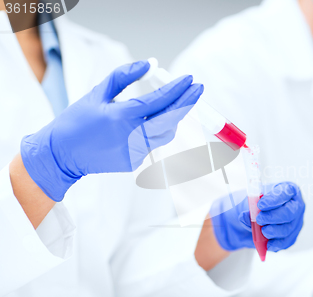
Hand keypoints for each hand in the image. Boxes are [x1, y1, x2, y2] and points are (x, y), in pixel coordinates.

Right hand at [21, 60, 202, 201]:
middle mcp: (132, 136)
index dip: (177, 89)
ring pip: (165, 133)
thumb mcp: (97, 93)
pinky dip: (153, 131)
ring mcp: (135, 152)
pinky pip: (152, 143)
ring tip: (172, 104)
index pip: (159, 101)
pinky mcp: (134, 162)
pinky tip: (141, 125)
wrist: (62, 155)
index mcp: (122, 117)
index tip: (189, 79)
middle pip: (171, 119)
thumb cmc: (77, 122)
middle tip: (197, 89)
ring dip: (172, 117)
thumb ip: (124, 76)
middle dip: (187, 103)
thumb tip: (149, 65)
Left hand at [210, 182, 304, 251]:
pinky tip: (268, 244)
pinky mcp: (293, 235)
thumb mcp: (252, 201)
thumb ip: (248, 208)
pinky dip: (277, 243)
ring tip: (263, 231)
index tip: (260, 205)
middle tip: (259, 219)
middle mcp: (296, 205)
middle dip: (274, 217)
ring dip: (274, 231)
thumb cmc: (259, 205)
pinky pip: (287, 241)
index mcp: (288, 190)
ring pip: (288, 228)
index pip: (285, 192)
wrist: (258, 218)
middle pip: (290, 212)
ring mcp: (297, 221)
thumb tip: (245, 216)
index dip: (273, 199)